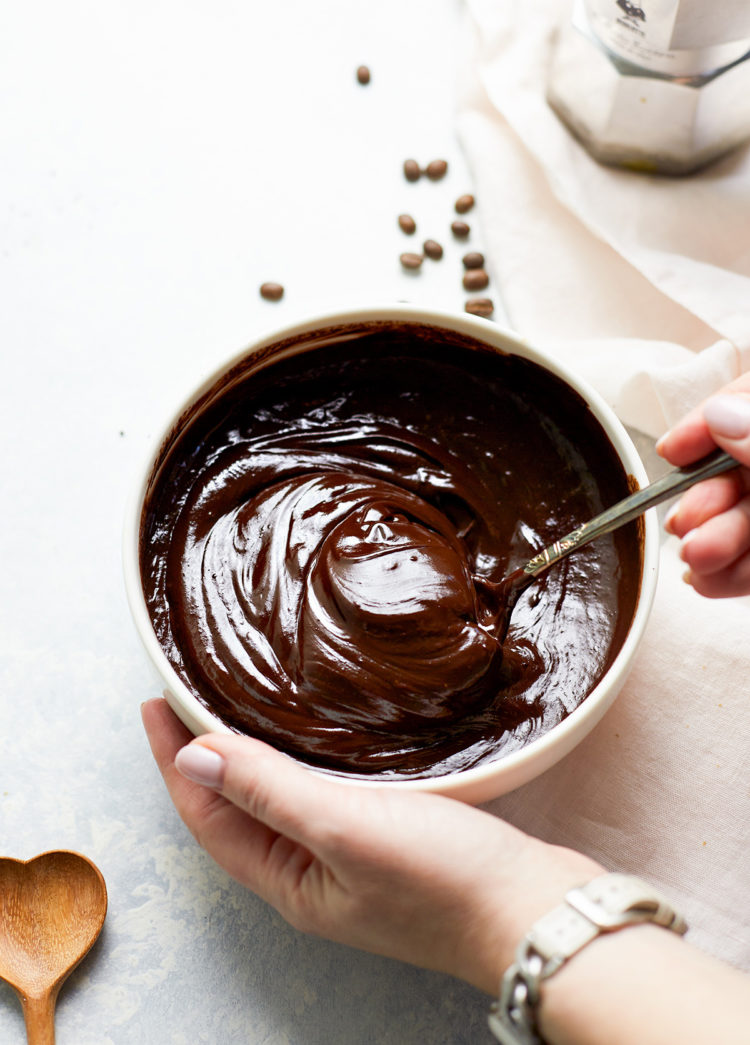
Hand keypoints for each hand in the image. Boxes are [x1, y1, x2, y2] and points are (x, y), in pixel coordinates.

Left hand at [142, 698, 599, 994]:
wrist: (536, 912)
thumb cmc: (444, 882)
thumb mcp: (345, 827)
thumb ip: (268, 791)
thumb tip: (194, 756)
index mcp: (289, 880)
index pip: (207, 815)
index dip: (174, 760)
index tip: (155, 704)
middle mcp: (312, 874)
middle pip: (237, 809)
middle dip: (205, 756)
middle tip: (186, 698)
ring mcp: (351, 859)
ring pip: (280, 800)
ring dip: (253, 756)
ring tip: (237, 708)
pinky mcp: (390, 840)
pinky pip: (324, 795)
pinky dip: (303, 762)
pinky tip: (318, 737)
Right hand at [657, 374, 749, 597]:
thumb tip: (720, 416)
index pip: (743, 404)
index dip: (705, 425)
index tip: (673, 449)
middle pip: (736, 472)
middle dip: (703, 501)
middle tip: (683, 524)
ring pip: (741, 522)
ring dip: (711, 544)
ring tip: (696, 559)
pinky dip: (730, 575)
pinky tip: (708, 582)